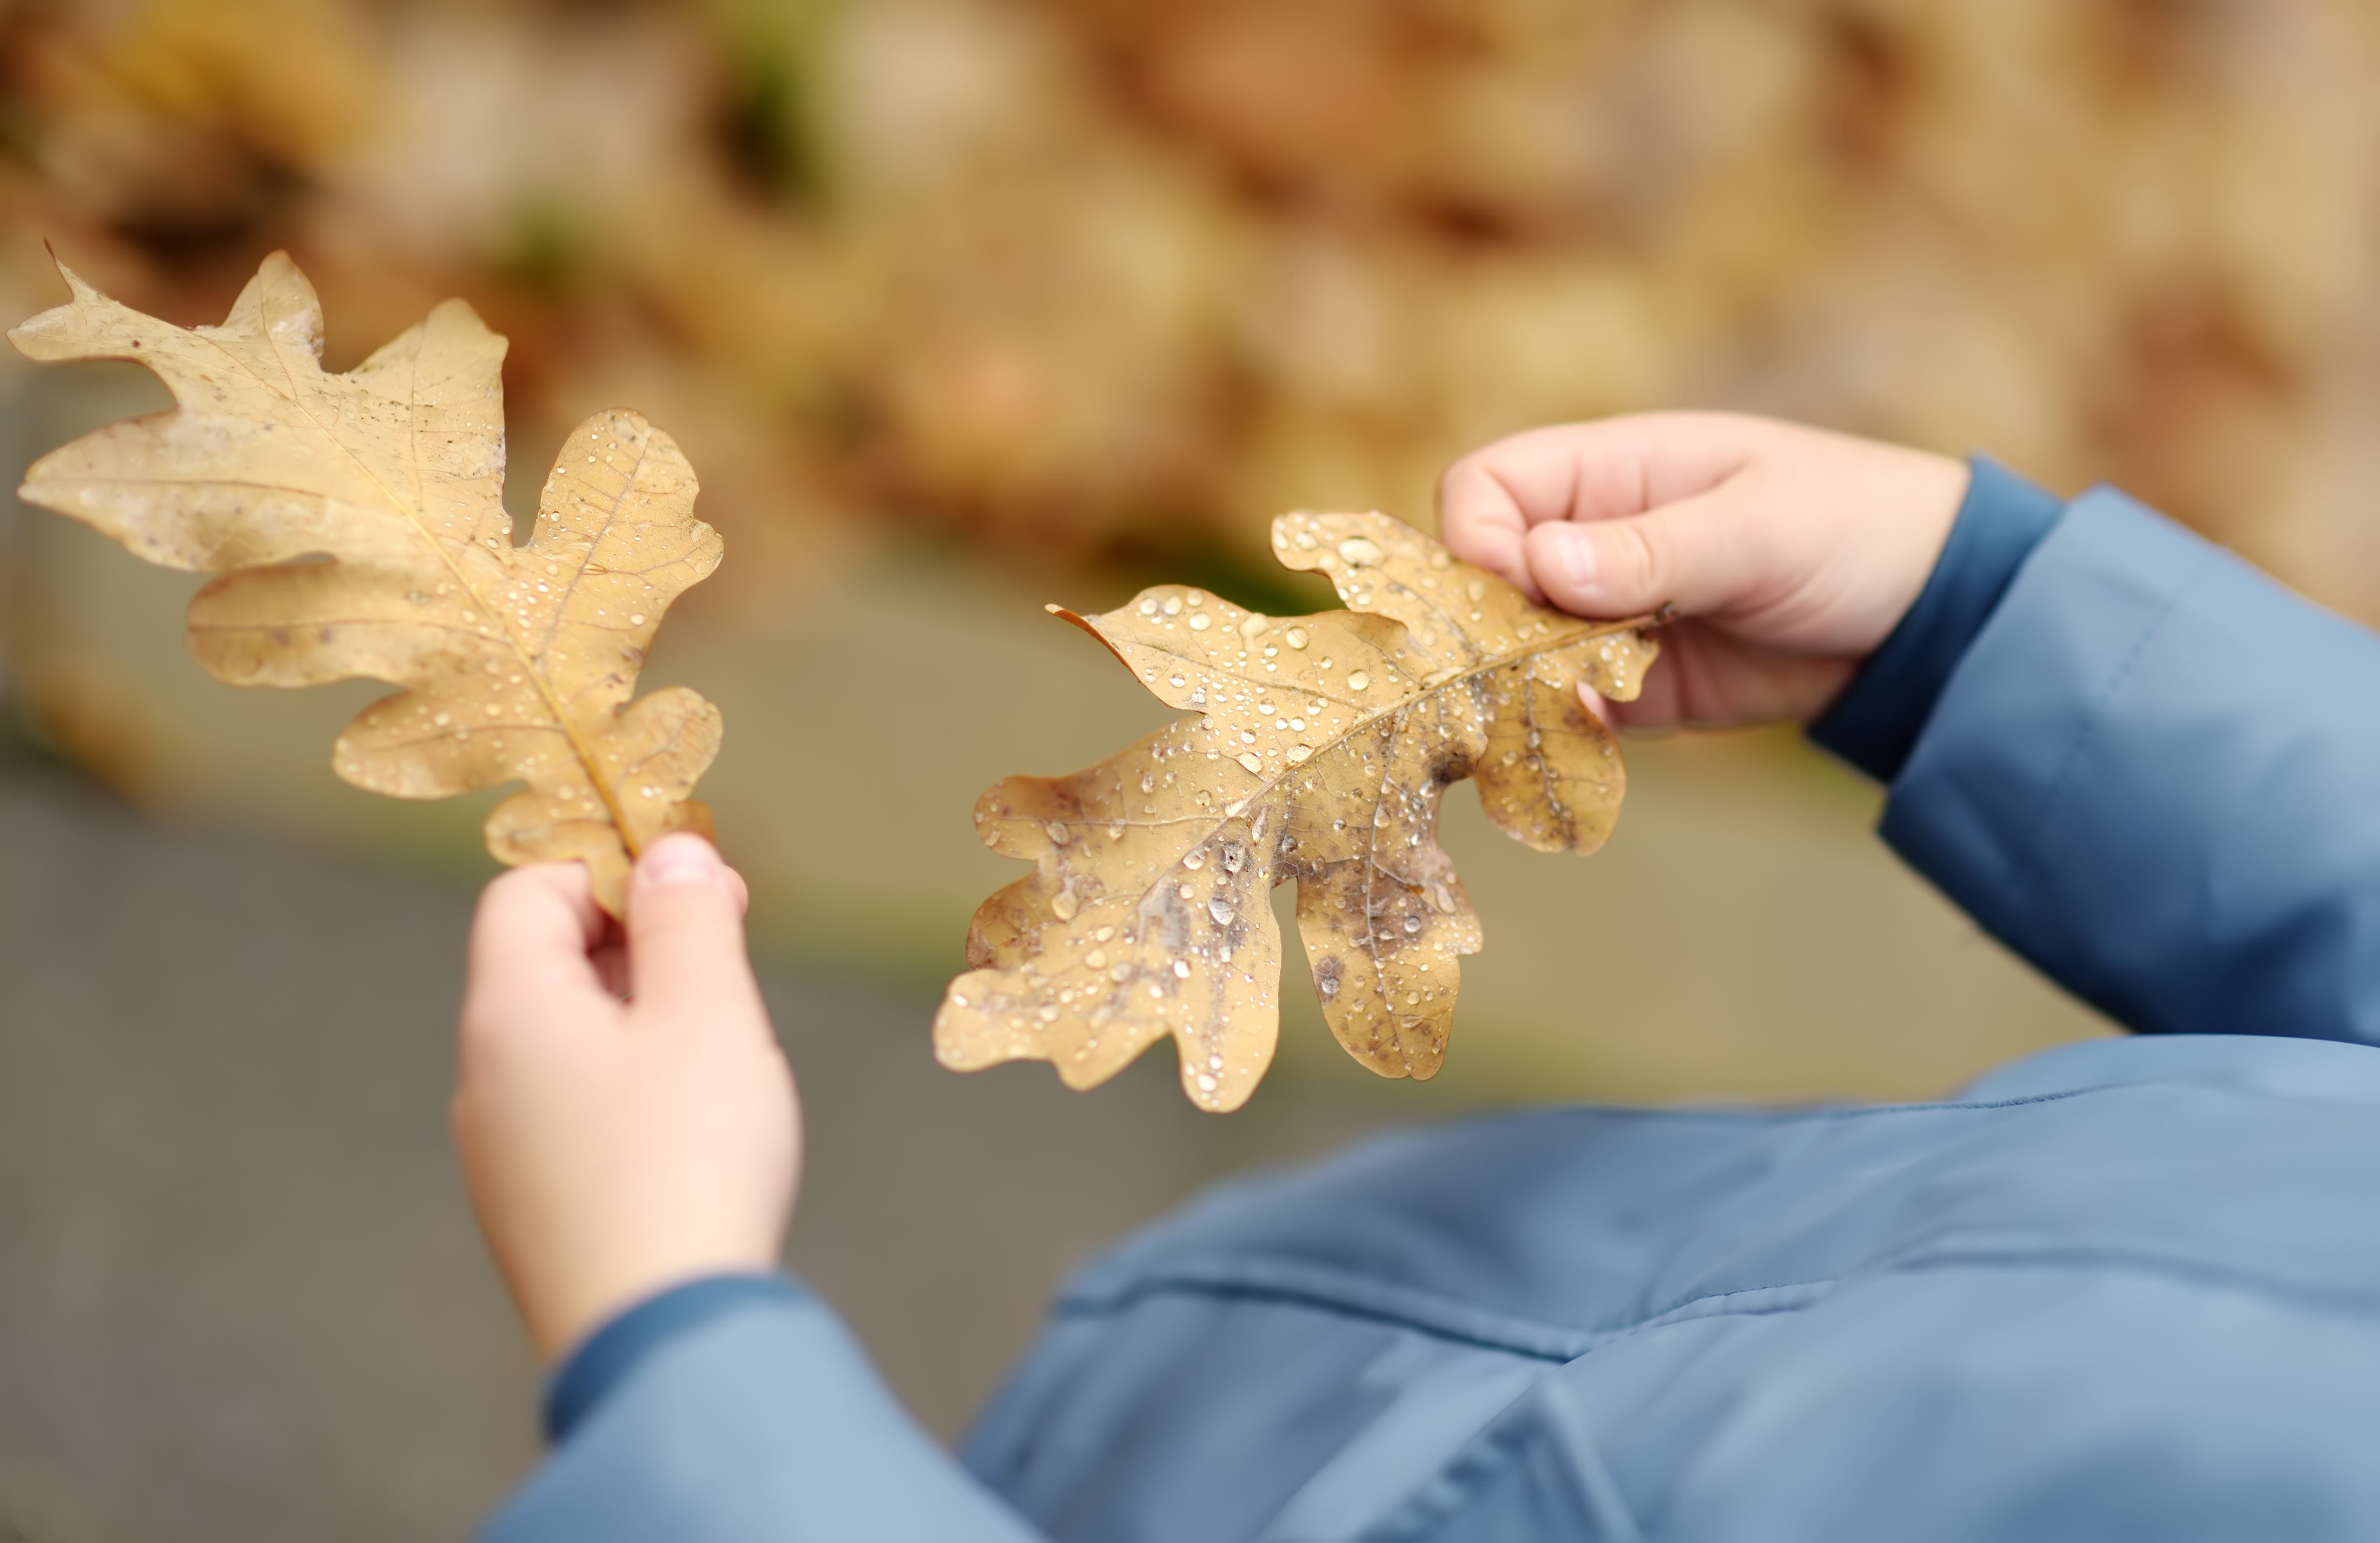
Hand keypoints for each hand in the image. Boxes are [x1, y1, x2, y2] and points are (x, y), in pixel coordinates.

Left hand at [453, 835, 799, 1361]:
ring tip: (726, 1046)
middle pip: (546, 964)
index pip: (528, 890)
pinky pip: (575, 1111)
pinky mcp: (535, 1212)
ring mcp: (502, 1154)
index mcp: (509, 1014)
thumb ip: (687, 918)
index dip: (611, 868)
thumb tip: (670, 851)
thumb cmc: (687, 1160)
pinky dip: (633, 1088)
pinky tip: (697, 1126)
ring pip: (567, 1041)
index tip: (701, 887)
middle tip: (731, 950)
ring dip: (644, 1016)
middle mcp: (483, 1078)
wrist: (660, 1335)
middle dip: (638, 939)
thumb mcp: (706, 1013)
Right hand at [1436, 412, 1969, 728]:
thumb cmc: (1852, 525)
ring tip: (1571, 715)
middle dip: (1491, 633)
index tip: (1516, 592)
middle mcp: (1589, 543)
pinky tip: (1589, 746)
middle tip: (1529, 675)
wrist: (1931, 613)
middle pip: (1483, 583)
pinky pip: (1572, 714)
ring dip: (1525, 693)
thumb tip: (1541, 566)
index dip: (1477, 541)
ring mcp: (1607, 621)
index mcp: (1607, 471)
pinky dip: (1568, 734)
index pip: (1485, 491)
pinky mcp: (1637, 691)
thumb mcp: (1757, 527)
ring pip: (1515, 658)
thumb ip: (1650, 549)